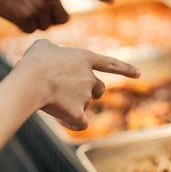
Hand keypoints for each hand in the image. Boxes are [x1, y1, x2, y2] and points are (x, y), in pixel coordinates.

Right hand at [0, 0, 112, 32]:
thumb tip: (55, 11)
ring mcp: (40, 7)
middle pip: (62, 20)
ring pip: (45, 27)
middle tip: (36, 9)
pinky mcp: (27, 18)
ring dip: (34, 21)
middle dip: (52, 19)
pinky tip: (13, 12)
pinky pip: (30, 30)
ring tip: (20, 6)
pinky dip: (22, 25)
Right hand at [16, 40, 139, 130]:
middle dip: (90, 91)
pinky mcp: (77, 113)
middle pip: (99, 89)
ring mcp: (85, 96)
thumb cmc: (35, 62)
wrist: (31, 81)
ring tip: (53, 102)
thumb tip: (49, 53)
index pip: (111, 63)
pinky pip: (81, 123)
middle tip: (71, 92)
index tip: (139, 74)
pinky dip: (72, 123)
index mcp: (85, 58)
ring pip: (86, 104)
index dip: (125, 68)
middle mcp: (90, 77)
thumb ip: (51, 49)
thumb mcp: (43, 47)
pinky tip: (61, 120)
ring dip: (74, 105)